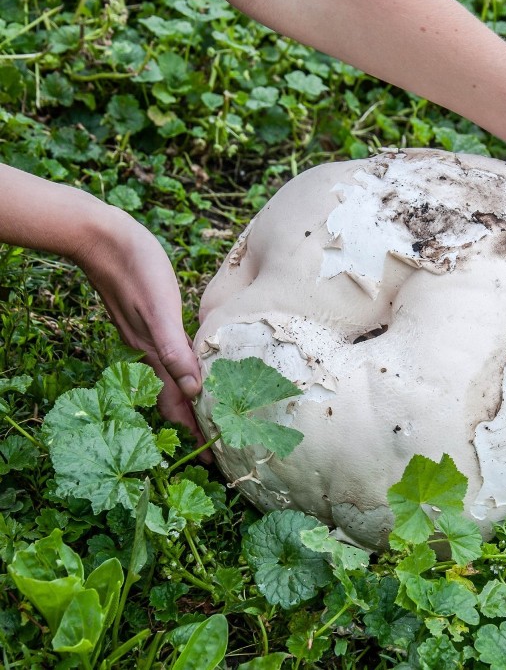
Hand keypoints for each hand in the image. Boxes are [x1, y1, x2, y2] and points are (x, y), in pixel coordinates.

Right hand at [74, 207, 205, 444]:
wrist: (102, 237)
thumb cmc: (135, 267)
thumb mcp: (159, 309)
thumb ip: (174, 349)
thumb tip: (194, 388)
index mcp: (154, 352)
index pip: (176, 402)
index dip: (192, 429)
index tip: (208, 458)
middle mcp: (149, 350)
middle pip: (173, 396)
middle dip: (191, 422)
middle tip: (211, 446)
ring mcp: (146, 336)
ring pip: (171, 379)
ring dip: (188, 399)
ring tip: (205, 416)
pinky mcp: (147, 320)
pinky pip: (170, 357)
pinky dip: (182, 372)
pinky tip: (190, 367)